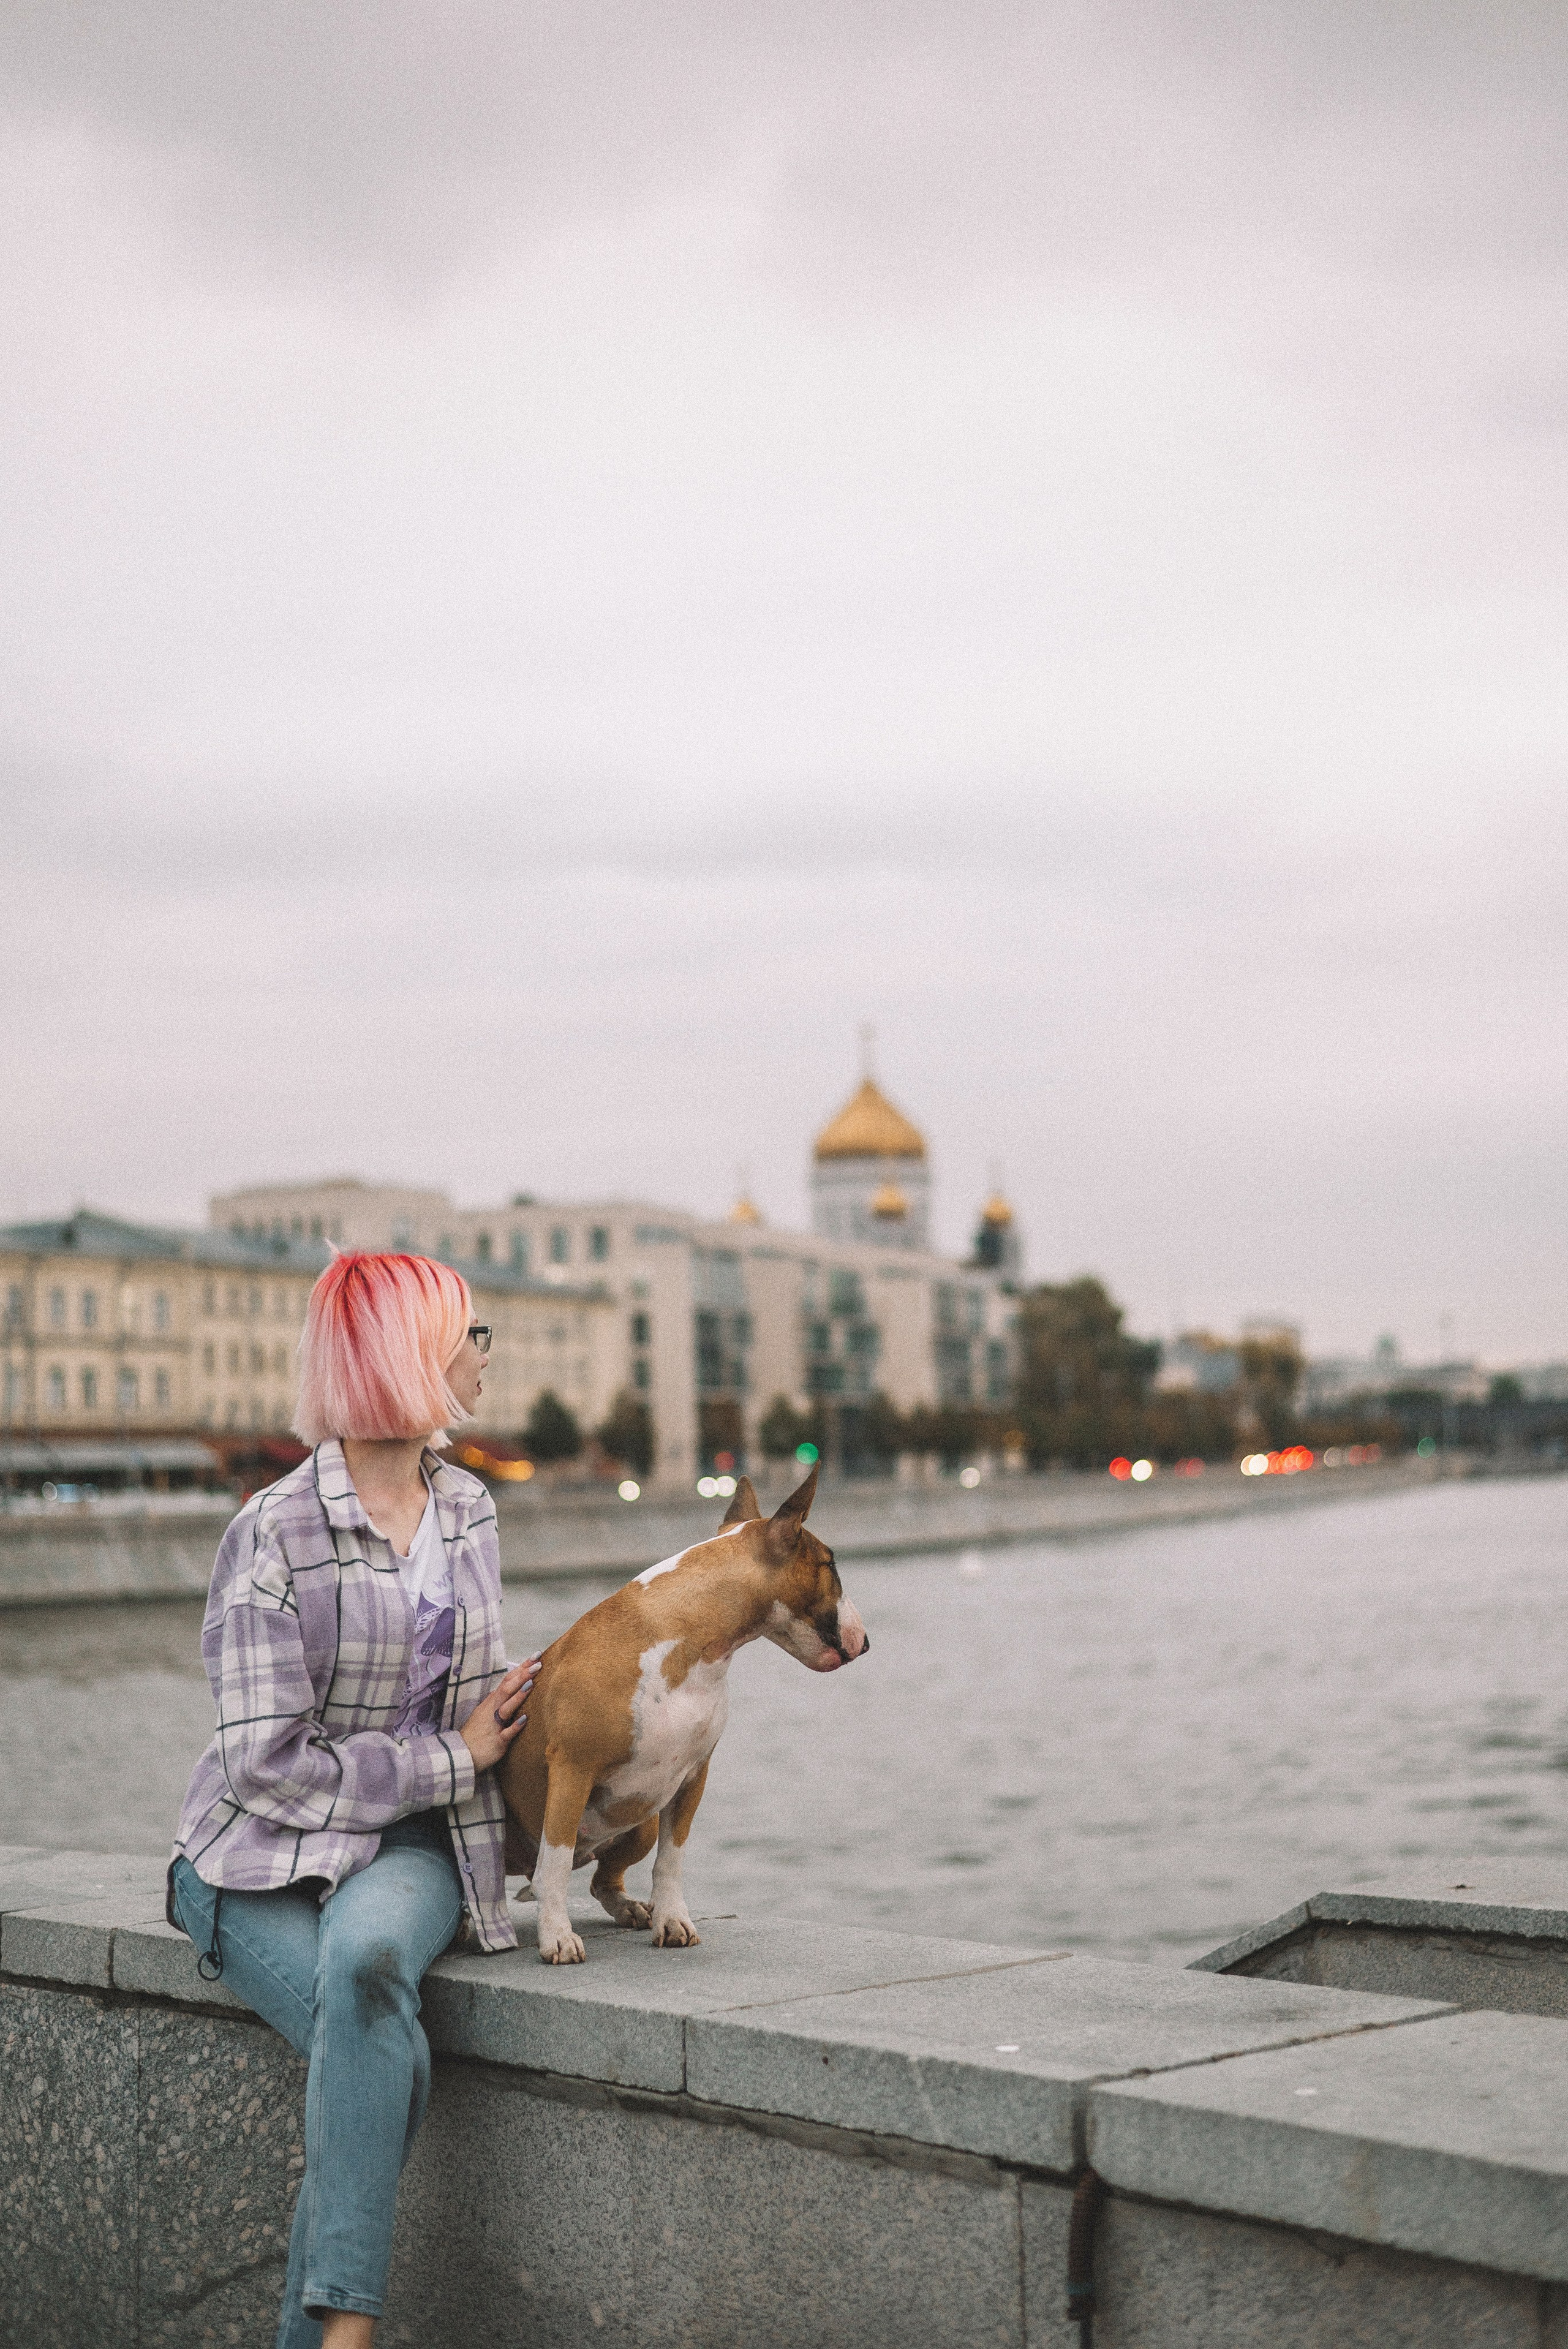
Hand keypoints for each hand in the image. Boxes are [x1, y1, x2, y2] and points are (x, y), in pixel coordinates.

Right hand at [459, 1656, 540, 1771]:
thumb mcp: (486, 1712)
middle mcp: (492, 1710)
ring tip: (531, 1683)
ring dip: (518, 1696)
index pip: (507, 1681)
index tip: (536, 1656)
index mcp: (491, 1702)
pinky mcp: (496, 1742)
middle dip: (522, 1676)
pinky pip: (506, 1733)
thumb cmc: (477, 1732)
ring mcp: (494, 1726)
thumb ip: (500, 1700)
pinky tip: (525, 1719)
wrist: (461, 1754)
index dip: (521, 1668)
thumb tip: (514, 1687)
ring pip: (506, 1708)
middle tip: (538, 1664)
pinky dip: (515, 1726)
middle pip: (507, 1689)